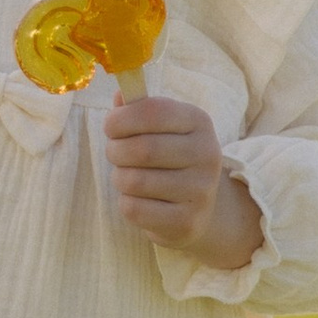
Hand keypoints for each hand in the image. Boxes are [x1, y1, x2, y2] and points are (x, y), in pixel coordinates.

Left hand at [103, 92, 261, 269]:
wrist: (201, 207)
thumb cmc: (171, 158)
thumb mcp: (162, 127)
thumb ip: (139, 108)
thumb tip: (120, 95)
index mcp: (199, 122)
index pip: (152, 111)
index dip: (121, 118)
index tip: (110, 126)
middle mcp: (206, 154)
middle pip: (141, 149)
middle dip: (116, 150)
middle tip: (115, 153)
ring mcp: (200, 191)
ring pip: (134, 181)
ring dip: (120, 178)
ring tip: (129, 176)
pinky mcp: (186, 222)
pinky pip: (135, 209)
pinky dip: (127, 203)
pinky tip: (139, 199)